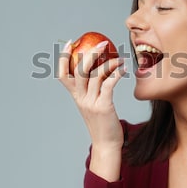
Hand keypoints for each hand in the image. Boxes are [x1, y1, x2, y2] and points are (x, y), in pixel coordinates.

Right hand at [58, 39, 125, 180]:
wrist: (106, 144)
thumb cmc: (102, 123)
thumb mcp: (92, 105)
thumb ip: (93, 89)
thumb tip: (102, 70)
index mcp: (76, 97)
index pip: (63, 74)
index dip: (63, 58)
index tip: (71, 43)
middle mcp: (81, 98)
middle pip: (79, 70)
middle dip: (90, 54)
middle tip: (102, 44)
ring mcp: (91, 102)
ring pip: (96, 75)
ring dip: (110, 63)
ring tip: (120, 59)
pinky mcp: (104, 106)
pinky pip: (109, 84)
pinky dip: (117, 73)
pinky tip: (124, 69)